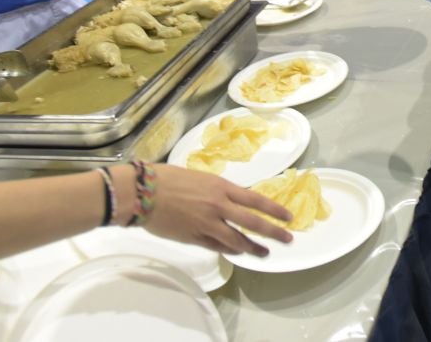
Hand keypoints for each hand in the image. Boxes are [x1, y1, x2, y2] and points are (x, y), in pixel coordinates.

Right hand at [144, 164, 293, 256]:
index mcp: (221, 187)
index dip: (274, 210)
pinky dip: (230, 250)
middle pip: (253, 222)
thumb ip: (217, 191)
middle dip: (273, 231)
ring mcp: (206, 224)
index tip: (287, 217)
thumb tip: (229, 202)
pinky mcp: (193, 238)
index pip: (255, 200)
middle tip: (287, 238)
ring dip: (253, 247)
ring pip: (236, 239)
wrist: (142, 192)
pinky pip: (217, 246)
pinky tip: (238, 252)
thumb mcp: (200, 178)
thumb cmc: (168, 178)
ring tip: (264, 253)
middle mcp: (218, 206)